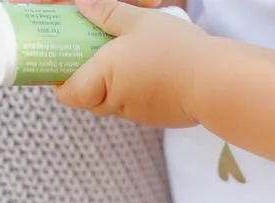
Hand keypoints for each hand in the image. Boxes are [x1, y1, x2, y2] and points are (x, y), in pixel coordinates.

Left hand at [55, 0, 207, 127]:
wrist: (214, 84)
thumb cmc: (176, 50)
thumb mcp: (140, 20)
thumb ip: (108, 13)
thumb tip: (82, 4)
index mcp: (104, 77)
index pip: (68, 94)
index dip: (60, 82)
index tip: (63, 64)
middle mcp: (116, 101)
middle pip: (88, 101)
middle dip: (85, 83)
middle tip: (92, 56)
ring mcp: (136, 114)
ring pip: (112, 104)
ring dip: (111, 87)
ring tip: (125, 60)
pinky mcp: (154, 119)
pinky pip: (134, 107)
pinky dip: (134, 93)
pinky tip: (148, 73)